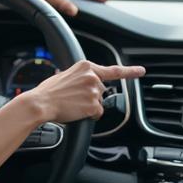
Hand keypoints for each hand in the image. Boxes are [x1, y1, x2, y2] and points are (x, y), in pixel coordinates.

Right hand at [27, 59, 144, 123]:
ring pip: (99, 102)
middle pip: (101, 90)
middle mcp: (93, 77)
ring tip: (72, 104)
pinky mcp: (94, 105)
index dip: (130, 71)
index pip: (113, 70)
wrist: (41, 103)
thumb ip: (78, 77)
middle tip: (74, 99)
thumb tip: (81, 84)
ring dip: (88, 106)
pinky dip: (88, 115)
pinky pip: (97, 113)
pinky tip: (76, 111)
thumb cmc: (48, 91)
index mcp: (86, 66)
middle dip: (91, 96)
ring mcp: (94, 91)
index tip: (141, 71)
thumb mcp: (64, 75)